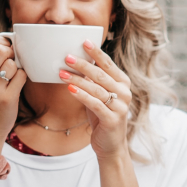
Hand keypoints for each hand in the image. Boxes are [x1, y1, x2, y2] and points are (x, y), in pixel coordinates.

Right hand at [0, 35, 28, 140]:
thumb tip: (8, 41)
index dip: (4, 42)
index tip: (8, 50)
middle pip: (2, 50)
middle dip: (12, 53)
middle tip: (12, 62)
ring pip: (13, 64)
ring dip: (17, 68)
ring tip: (12, 78)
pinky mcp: (7, 98)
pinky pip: (21, 76)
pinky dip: (22, 78)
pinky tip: (16, 85)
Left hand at [60, 40, 133, 159]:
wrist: (111, 145)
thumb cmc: (103, 116)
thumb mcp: (100, 95)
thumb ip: (94, 80)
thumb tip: (77, 61)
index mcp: (123, 83)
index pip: (108, 64)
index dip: (96, 52)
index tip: (83, 41)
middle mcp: (125, 93)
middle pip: (101, 74)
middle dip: (82, 64)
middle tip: (66, 57)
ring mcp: (120, 106)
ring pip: (96, 88)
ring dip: (77, 79)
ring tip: (61, 73)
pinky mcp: (112, 119)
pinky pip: (94, 104)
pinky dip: (81, 95)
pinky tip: (70, 89)